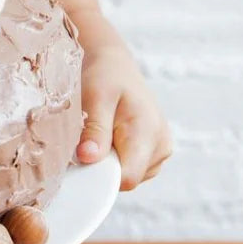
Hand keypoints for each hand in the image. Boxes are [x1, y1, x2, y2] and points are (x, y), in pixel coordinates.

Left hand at [75, 17, 172, 190]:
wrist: (116, 64)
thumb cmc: (104, 76)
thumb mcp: (95, 97)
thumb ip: (95, 130)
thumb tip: (88, 159)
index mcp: (149, 133)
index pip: (127, 177)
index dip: (101, 175)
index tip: (80, 159)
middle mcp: (162, 147)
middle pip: (126, 178)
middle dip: (103, 166)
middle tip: (88, 137)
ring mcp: (161, 151)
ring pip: (128, 175)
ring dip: (109, 161)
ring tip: (101, 131)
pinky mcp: (156, 152)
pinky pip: (132, 168)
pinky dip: (116, 158)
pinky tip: (110, 136)